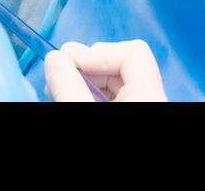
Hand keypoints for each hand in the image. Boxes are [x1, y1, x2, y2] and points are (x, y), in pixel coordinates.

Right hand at [43, 40, 167, 101]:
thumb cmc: (108, 152)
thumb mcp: (81, 110)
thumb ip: (69, 86)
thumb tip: (54, 57)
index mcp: (149, 96)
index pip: (134, 52)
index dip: (99, 52)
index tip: (69, 63)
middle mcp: (151, 98)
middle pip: (122, 65)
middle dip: (87, 66)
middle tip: (57, 76)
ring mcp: (141, 106)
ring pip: (116, 84)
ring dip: (86, 80)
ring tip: (59, 88)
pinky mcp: (131, 113)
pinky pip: (115, 98)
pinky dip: (91, 95)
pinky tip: (71, 98)